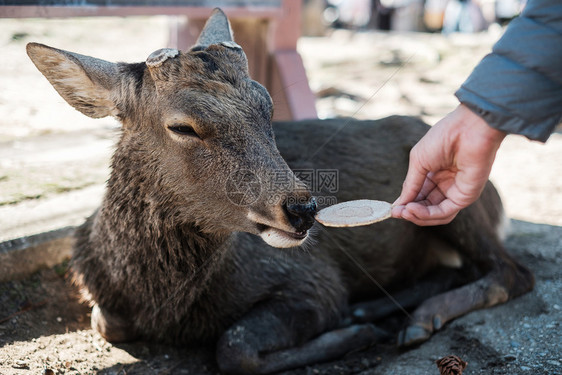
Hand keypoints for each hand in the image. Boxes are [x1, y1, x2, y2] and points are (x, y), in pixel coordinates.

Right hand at [391, 104, 505, 225]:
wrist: (467, 130)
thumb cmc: (443, 138)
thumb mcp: (418, 161)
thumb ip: (410, 185)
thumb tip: (398, 205)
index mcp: (435, 174)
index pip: (419, 195)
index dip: (406, 203)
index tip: (392, 209)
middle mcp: (446, 185)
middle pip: (426, 207)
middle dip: (410, 212)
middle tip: (397, 213)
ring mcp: (456, 192)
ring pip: (435, 214)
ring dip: (418, 216)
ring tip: (405, 211)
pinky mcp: (465, 197)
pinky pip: (445, 212)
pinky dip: (428, 214)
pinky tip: (413, 208)